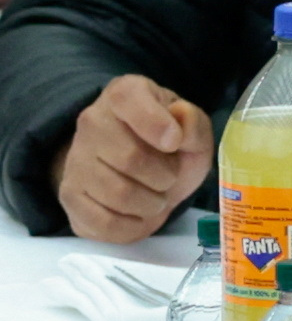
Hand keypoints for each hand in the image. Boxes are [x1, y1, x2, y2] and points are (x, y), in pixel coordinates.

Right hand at [52, 74, 213, 242]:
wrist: (141, 170)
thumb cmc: (171, 145)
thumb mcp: (193, 130)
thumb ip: (193, 124)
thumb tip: (180, 120)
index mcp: (124, 94)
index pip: (127, 99)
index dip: (155, 124)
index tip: (174, 143)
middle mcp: (91, 122)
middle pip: (129, 158)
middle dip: (164, 176)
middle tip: (170, 176)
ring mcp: (75, 161)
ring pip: (117, 194)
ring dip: (151, 203)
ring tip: (157, 195)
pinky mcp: (70, 198)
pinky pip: (103, 223)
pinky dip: (134, 226)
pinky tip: (141, 214)